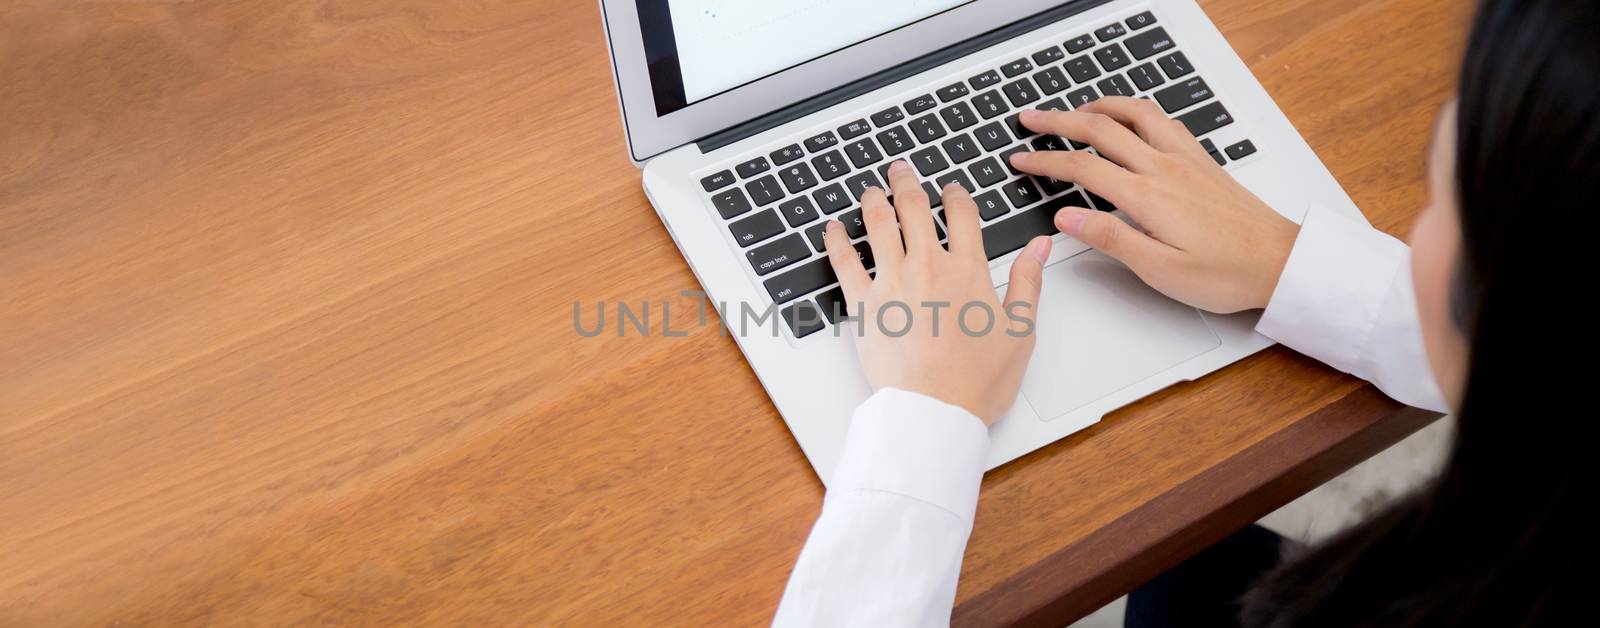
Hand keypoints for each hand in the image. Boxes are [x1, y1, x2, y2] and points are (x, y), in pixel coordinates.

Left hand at [823, 160, 1051, 424]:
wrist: (935, 410)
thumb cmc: (977, 381)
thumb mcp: (1020, 331)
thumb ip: (1027, 282)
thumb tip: (1039, 247)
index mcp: (967, 270)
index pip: (962, 214)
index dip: (956, 194)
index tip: (951, 188)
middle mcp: (927, 266)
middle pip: (914, 208)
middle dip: (907, 182)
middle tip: (900, 169)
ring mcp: (891, 282)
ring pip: (878, 224)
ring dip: (874, 199)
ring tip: (872, 189)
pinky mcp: (862, 304)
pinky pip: (844, 261)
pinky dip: (837, 239)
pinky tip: (833, 227)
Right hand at [1008, 97, 1299, 312]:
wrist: (1281, 261)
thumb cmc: (1227, 273)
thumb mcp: (1160, 270)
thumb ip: (1111, 239)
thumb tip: (1065, 218)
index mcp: (1148, 196)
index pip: (1082, 168)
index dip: (1045, 161)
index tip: (1020, 159)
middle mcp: (1165, 168)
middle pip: (1101, 128)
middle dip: (1059, 121)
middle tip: (1030, 119)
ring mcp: (1185, 159)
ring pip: (1135, 114)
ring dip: (1099, 105)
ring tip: (1076, 109)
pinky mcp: (1202, 161)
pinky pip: (1162, 121)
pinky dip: (1135, 111)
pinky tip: (1131, 118)